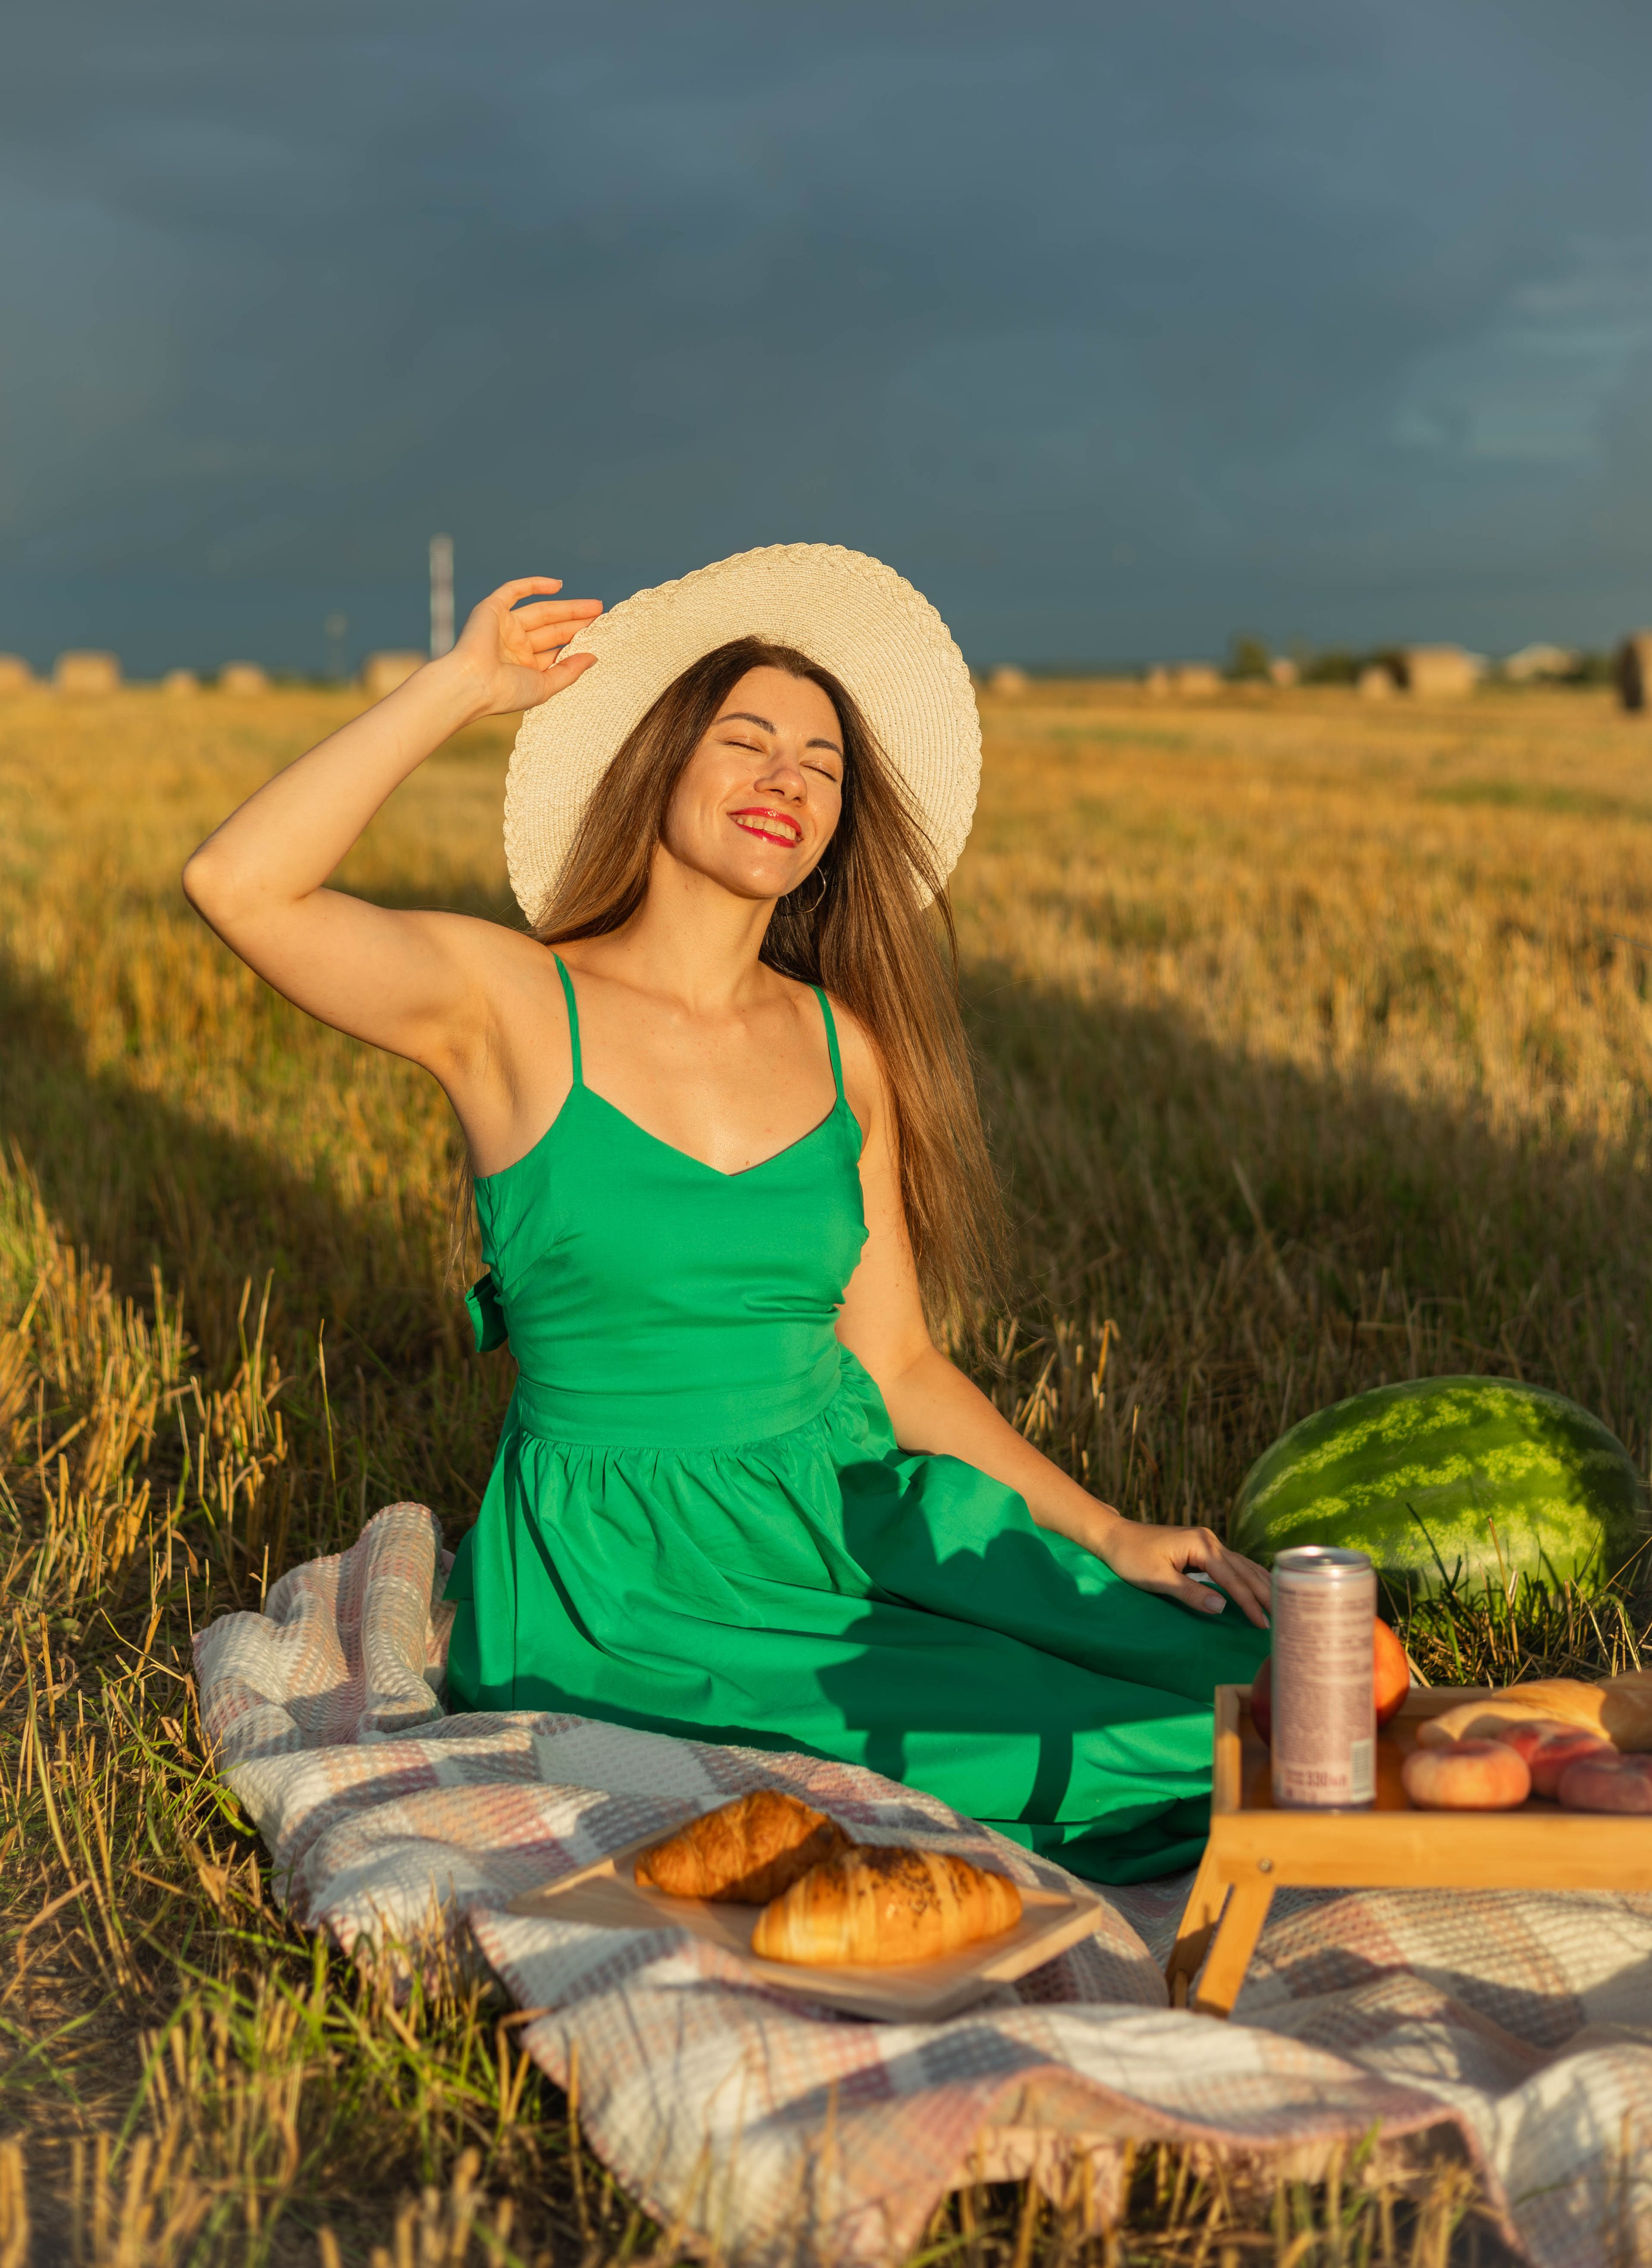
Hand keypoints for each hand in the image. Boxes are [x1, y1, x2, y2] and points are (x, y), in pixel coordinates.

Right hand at [448, 577, 603, 717]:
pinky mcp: (491, 610)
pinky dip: (534, 585)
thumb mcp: (545, 686)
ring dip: (566, 607)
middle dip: (577, 622)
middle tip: (601, 615)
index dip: (577, 642)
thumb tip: (593, 657)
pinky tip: (558, 585)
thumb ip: (569, 671)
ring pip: (540, 611)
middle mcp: (514, 646)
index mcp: (524, 666)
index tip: (601, 637)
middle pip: (552, 629)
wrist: (473, 683)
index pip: (555, 650)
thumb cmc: (506, 692)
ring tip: (595, 606)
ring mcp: (503, 627)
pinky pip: (513, 591)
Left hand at [1094, 1517, 1270, 1627]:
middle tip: (1286, 1618)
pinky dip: (1248, 1577)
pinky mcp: (1203, 1547)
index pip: (1232, 1579)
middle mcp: (1209, 1540)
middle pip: (1244, 1570)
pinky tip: (1260, 1586)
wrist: (1114, 1536)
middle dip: (1264, 1594)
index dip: (1249, 1603)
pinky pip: (1233, 1564)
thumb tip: (1223, 1607)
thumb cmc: (1131, 1558)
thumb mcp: (1158, 1579)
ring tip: (1281, 1605)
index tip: (1264, 1624)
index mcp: (1201, 1545)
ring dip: (1261, 1585)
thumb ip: (1191, 1593)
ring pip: (1242, 1565)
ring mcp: (1207, 1541)